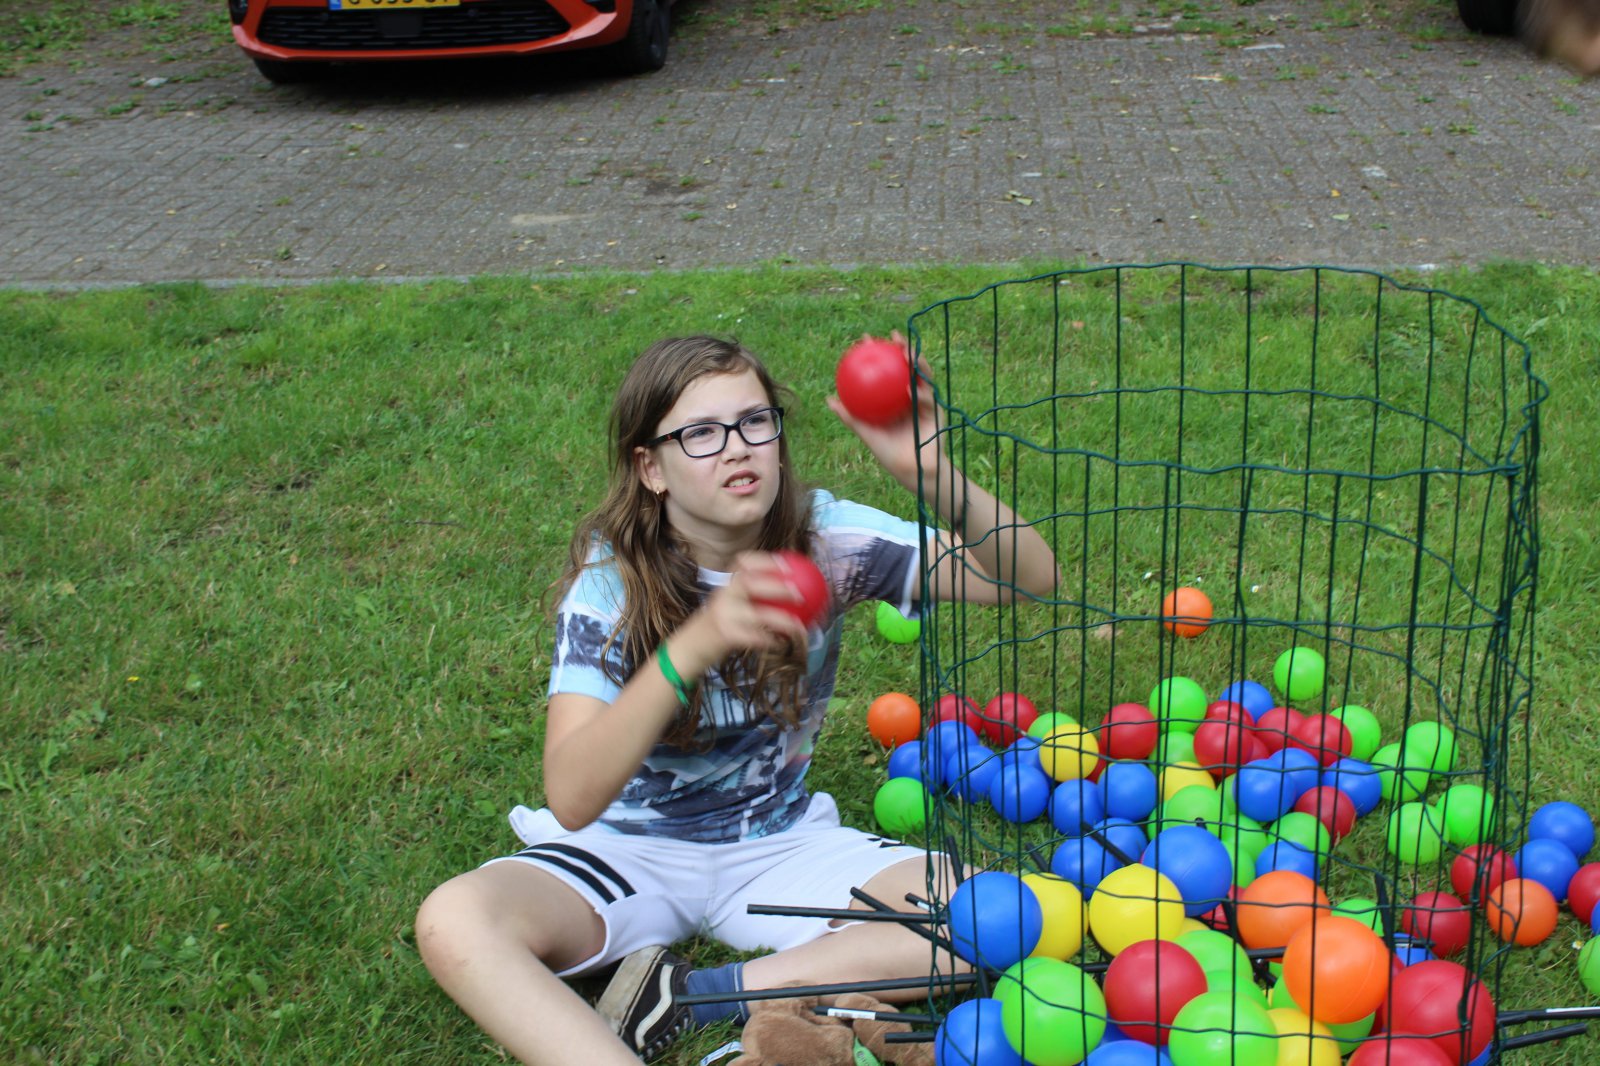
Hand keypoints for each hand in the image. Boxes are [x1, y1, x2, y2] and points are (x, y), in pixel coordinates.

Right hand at [688, 552, 813, 664]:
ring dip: (782, 620)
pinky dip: (770, 640)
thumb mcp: (729, 603)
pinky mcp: (726, 634)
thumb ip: (750, 594)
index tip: (787, 564)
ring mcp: (724, 614)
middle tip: (800, 594)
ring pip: (759, 615)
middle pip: (751, 584)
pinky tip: (782, 642)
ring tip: (798, 626)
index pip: (743, 562)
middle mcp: (723, 595)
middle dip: (777, 587)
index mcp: (726, 583)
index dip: (765, 560)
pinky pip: (755, 637)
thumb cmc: (719, 623)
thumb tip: (787, 588)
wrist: (691, 646)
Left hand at [825, 331, 945, 487]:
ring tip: (906, 353)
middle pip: (907, 365)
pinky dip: (919, 392)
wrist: (911, 470)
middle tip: (892, 336)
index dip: (878, 353)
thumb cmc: (888, 453)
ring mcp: (925, 400)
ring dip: (918, 362)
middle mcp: (911, 394)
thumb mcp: (866, 433)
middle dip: (903, 347)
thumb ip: (850, 416)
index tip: (867, 340)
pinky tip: (909, 388)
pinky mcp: (936, 411)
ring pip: (923, 375)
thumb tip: (828, 400)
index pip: (886, 369)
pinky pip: (928, 398)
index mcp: (894, 397)